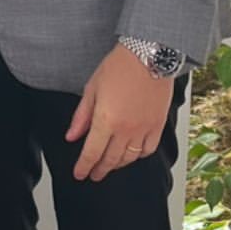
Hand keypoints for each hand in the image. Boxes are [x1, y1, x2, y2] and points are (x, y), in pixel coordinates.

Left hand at [65, 44, 172, 182]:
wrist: (149, 55)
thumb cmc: (120, 66)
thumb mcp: (92, 88)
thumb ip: (82, 116)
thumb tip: (72, 136)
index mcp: (106, 119)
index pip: (91, 153)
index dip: (84, 167)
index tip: (80, 173)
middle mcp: (126, 129)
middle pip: (110, 159)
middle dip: (99, 170)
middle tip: (93, 174)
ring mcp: (144, 128)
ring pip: (129, 158)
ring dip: (117, 164)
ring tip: (110, 165)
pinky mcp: (158, 125)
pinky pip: (148, 149)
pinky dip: (139, 156)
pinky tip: (132, 154)